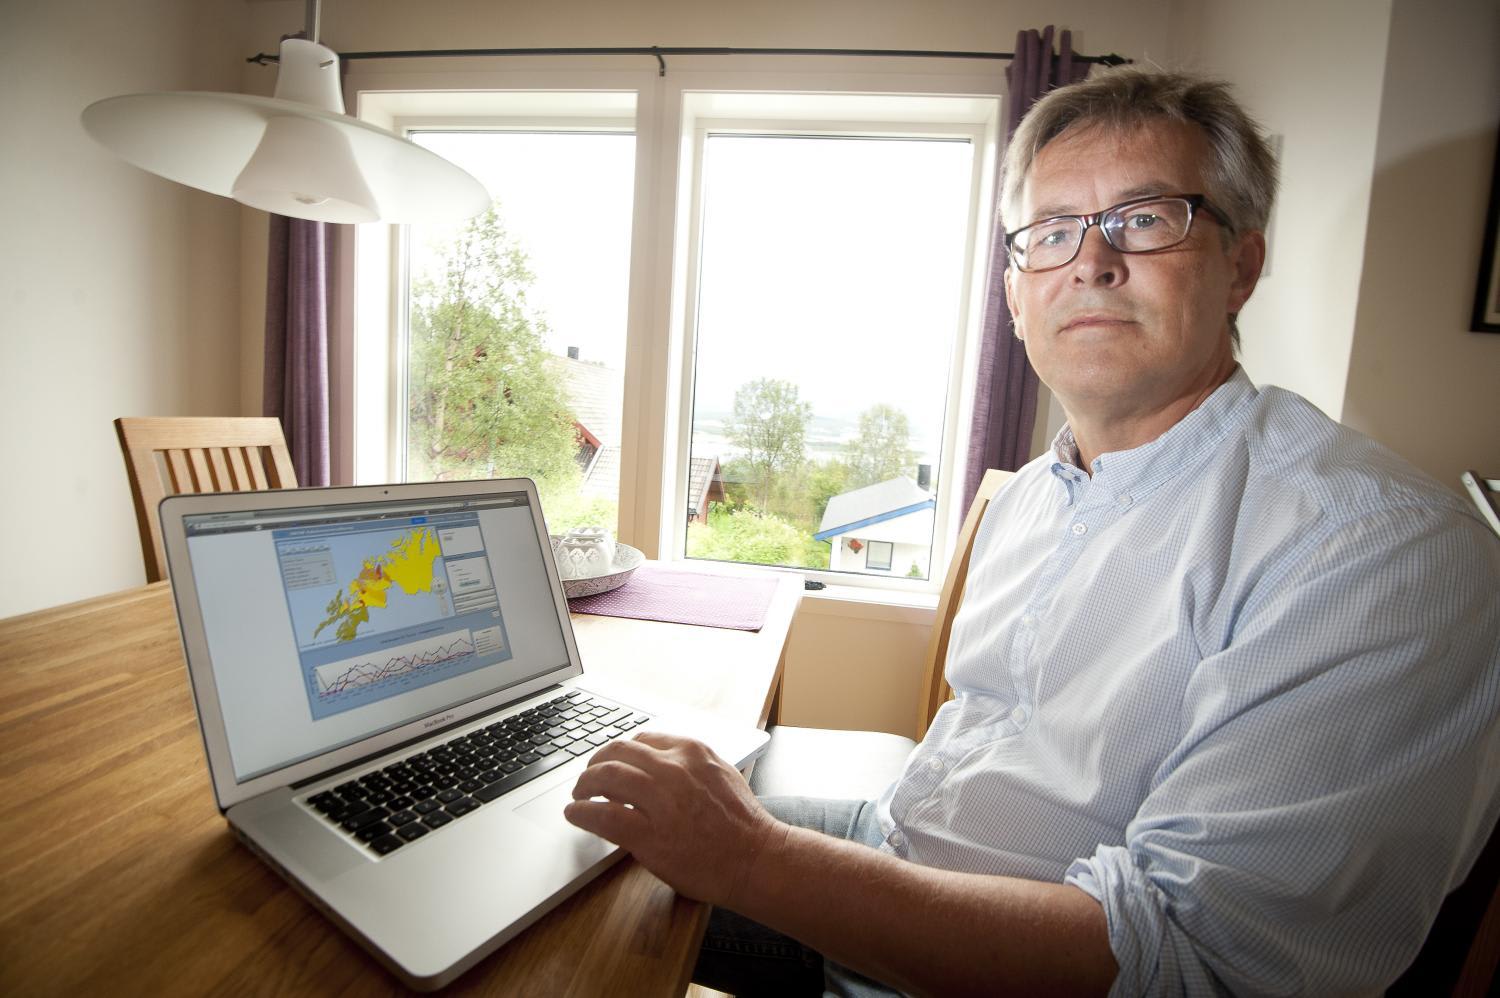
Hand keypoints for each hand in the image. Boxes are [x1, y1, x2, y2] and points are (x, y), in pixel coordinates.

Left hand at [564, 731, 785, 905]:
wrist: (757, 859)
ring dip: (584, 785)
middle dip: (595, 763)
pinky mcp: (649, 835)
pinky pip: (603, 817)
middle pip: (618, 753)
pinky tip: (575, 815)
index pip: (642, 740)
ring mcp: (660, 801)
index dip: (621, 753)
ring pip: (606, 778)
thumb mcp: (723, 774)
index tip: (612, 763)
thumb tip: (661, 764)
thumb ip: (691, 765)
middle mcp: (673, 769)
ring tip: (578, 795)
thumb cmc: (744, 823)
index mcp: (691, 751)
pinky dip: (582, 813)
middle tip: (587, 777)